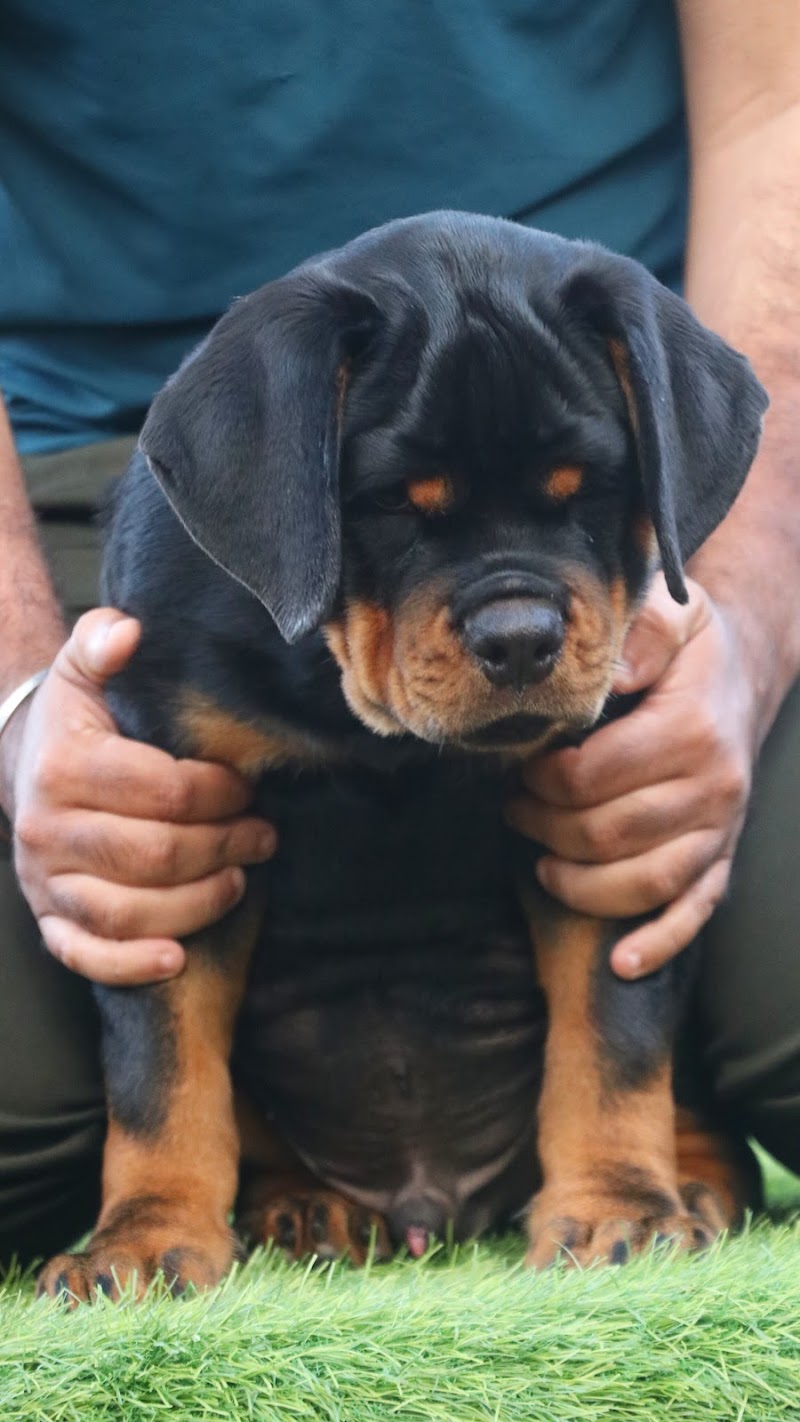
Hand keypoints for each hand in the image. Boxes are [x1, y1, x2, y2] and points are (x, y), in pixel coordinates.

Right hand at [4, 609, 275, 985]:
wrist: (22, 765)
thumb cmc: (76, 721)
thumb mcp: (83, 668)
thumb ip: (101, 642)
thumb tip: (128, 632)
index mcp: (63, 767)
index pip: (159, 790)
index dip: (217, 792)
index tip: (249, 786)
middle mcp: (47, 830)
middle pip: (152, 855)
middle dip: (222, 846)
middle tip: (264, 835)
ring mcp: (45, 882)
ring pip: (126, 911)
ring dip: (195, 903)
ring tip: (239, 879)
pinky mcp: (48, 919)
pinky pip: (84, 955)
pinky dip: (130, 964)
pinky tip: (176, 957)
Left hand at [505, 576, 756, 978]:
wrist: (748, 669)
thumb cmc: (693, 645)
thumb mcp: (673, 612)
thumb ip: (642, 633)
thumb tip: (609, 673)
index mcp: (691, 729)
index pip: (593, 775)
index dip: (541, 779)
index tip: (519, 768)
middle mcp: (713, 787)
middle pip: (608, 833)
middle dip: (545, 826)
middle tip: (512, 807)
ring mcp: (720, 828)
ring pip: (644, 882)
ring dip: (579, 883)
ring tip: (540, 862)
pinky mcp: (723, 856)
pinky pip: (696, 910)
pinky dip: (659, 941)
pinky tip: (622, 962)